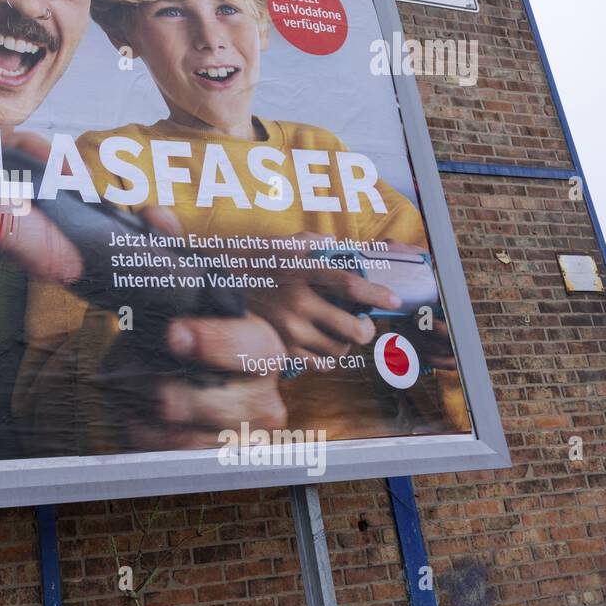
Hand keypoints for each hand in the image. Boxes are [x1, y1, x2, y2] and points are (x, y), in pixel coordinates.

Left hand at [86, 205, 286, 450]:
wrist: (178, 388)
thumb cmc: (182, 338)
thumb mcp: (180, 296)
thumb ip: (172, 253)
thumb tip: (154, 215)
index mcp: (264, 346)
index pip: (249, 347)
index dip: (211, 342)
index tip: (172, 334)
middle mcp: (265, 393)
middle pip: (205, 398)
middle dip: (153, 379)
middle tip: (124, 365)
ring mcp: (246, 432)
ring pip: (179, 421)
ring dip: (137, 398)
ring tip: (124, 379)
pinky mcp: (219, 460)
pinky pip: (168, 449)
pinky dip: (139, 427)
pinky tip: (130, 409)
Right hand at [246, 231, 397, 360]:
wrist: (211, 287)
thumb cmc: (248, 262)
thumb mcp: (280, 244)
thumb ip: (312, 242)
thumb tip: (338, 246)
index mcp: (300, 272)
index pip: (350, 286)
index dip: (376, 295)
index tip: (393, 300)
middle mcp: (297, 302)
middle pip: (352, 329)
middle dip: (365, 329)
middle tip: (361, 324)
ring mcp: (287, 329)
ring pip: (338, 349)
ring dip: (345, 344)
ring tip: (338, 334)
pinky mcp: (278, 348)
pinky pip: (317, 363)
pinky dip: (325, 358)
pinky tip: (320, 346)